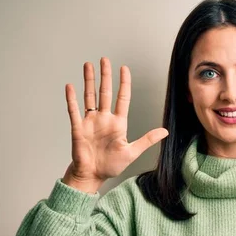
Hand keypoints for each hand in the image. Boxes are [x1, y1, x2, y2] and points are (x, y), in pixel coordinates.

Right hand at [63, 57, 168, 191]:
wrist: (93, 176)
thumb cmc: (111, 165)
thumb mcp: (132, 152)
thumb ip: (147, 140)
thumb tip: (165, 131)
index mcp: (118, 123)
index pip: (122, 98)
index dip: (123, 83)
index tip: (124, 68)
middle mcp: (104, 119)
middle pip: (105, 92)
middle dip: (105, 76)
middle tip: (105, 59)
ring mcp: (90, 122)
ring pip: (89, 96)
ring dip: (88, 81)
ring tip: (88, 65)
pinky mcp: (78, 128)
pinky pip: (74, 110)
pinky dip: (72, 99)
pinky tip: (70, 86)